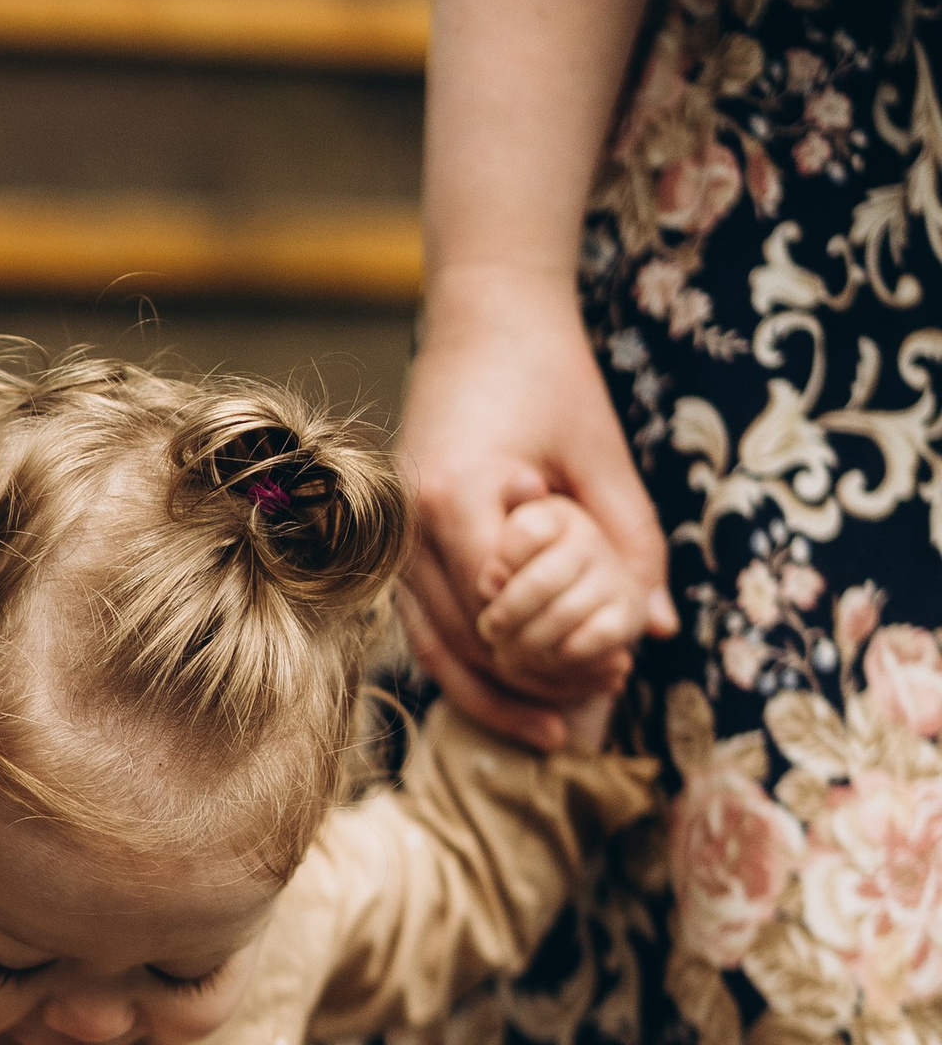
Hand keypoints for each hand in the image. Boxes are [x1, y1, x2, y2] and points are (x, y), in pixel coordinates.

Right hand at [397, 265, 677, 750]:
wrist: (485, 315)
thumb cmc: (549, 375)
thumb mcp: (602, 456)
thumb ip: (631, 542)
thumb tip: (654, 629)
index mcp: (454, 498)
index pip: (497, 614)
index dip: (550, 659)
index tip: (605, 679)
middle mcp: (405, 526)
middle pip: (457, 646)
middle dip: (520, 690)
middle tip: (578, 725)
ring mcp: (389, 536)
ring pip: (429, 648)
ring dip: (486, 692)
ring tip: (544, 729)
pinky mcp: (392, 541)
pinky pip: (421, 624)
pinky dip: (463, 662)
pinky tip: (506, 688)